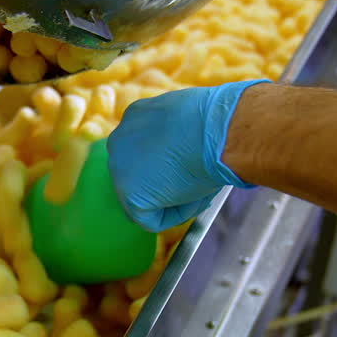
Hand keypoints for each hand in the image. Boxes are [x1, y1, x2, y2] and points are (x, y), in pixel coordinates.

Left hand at [108, 79, 268, 231]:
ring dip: (174, 199)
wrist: (217, 131)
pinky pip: (151, 220)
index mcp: (134, 117)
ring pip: (145, 200)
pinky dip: (177, 215)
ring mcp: (120, 170)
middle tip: (198, 183)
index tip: (192, 166)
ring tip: (203, 186)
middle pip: (138, 176)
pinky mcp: (130, 196)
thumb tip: (186, 155)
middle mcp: (119, 140)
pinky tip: (196, 196)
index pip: (142, 151)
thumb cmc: (217, 123)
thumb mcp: (192, 121)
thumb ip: (179, 137)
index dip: (169, 165)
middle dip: (166, 184)